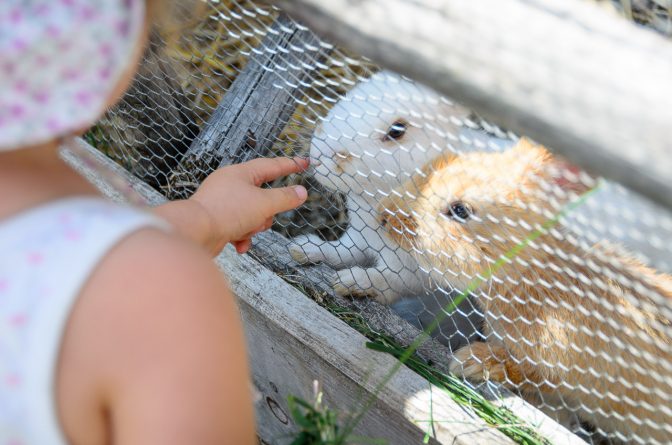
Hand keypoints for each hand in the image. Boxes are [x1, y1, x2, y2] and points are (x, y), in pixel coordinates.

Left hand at [190, 157, 308, 253]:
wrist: (196, 232)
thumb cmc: (225, 212)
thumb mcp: (264, 204)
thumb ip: (285, 198)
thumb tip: (301, 192)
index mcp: (241, 173)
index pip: (272, 165)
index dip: (290, 164)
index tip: (304, 163)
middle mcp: (230, 185)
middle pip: (263, 195)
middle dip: (267, 211)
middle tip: (264, 216)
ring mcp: (223, 203)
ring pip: (253, 214)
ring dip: (254, 226)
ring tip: (246, 229)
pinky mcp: (218, 220)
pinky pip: (240, 227)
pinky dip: (243, 236)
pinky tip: (239, 243)